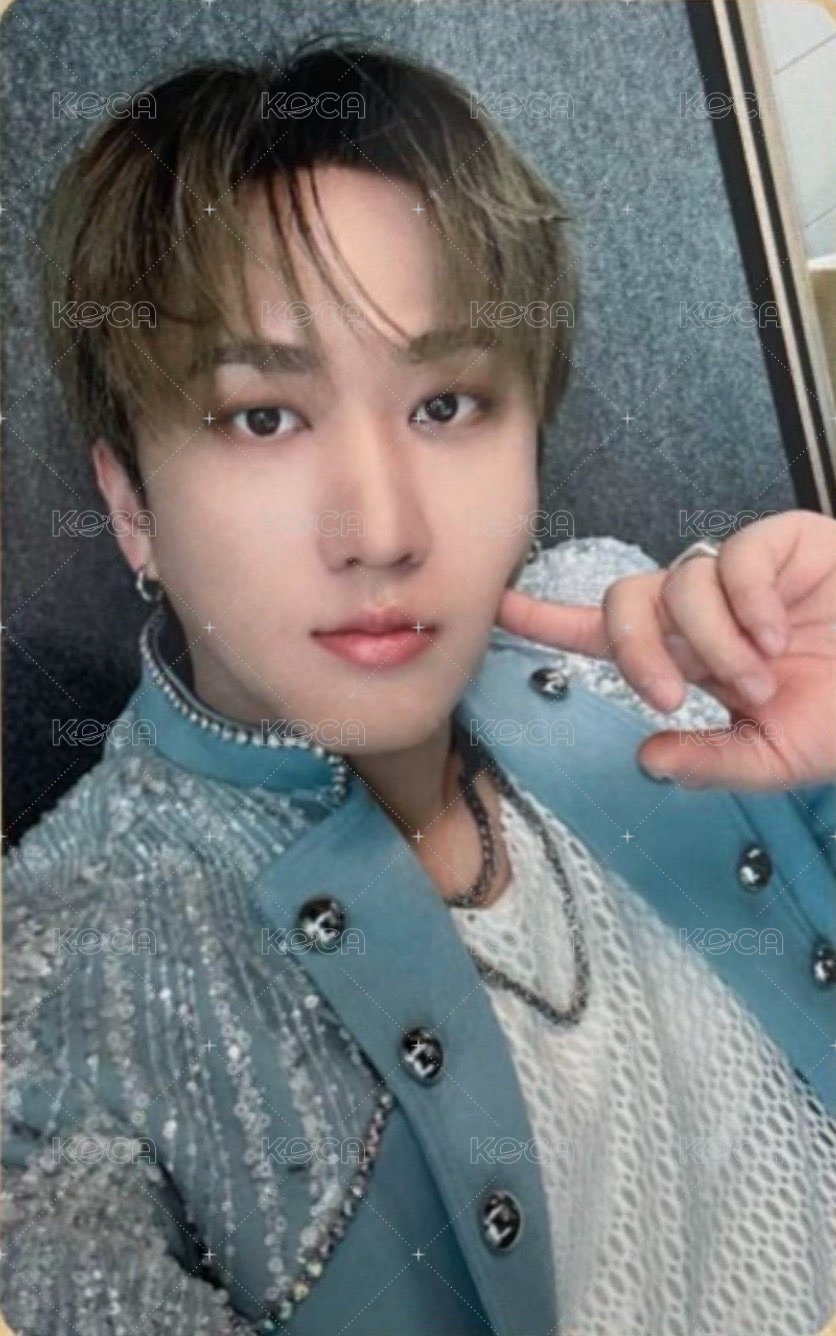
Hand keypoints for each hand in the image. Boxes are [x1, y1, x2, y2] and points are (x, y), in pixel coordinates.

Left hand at [496, 510, 835, 789]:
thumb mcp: (774, 757)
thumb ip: (711, 760)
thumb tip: (647, 760)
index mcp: (690, 657)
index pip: (605, 632)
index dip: (550, 620)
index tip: (499, 610)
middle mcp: (703, 611)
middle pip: (624, 601)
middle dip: (631, 648)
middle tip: (669, 693)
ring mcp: (740, 575)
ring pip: (677, 582)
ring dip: (711, 641)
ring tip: (758, 678)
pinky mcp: (782, 543)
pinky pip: (735, 559)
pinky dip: (748, 603)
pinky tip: (778, 635)